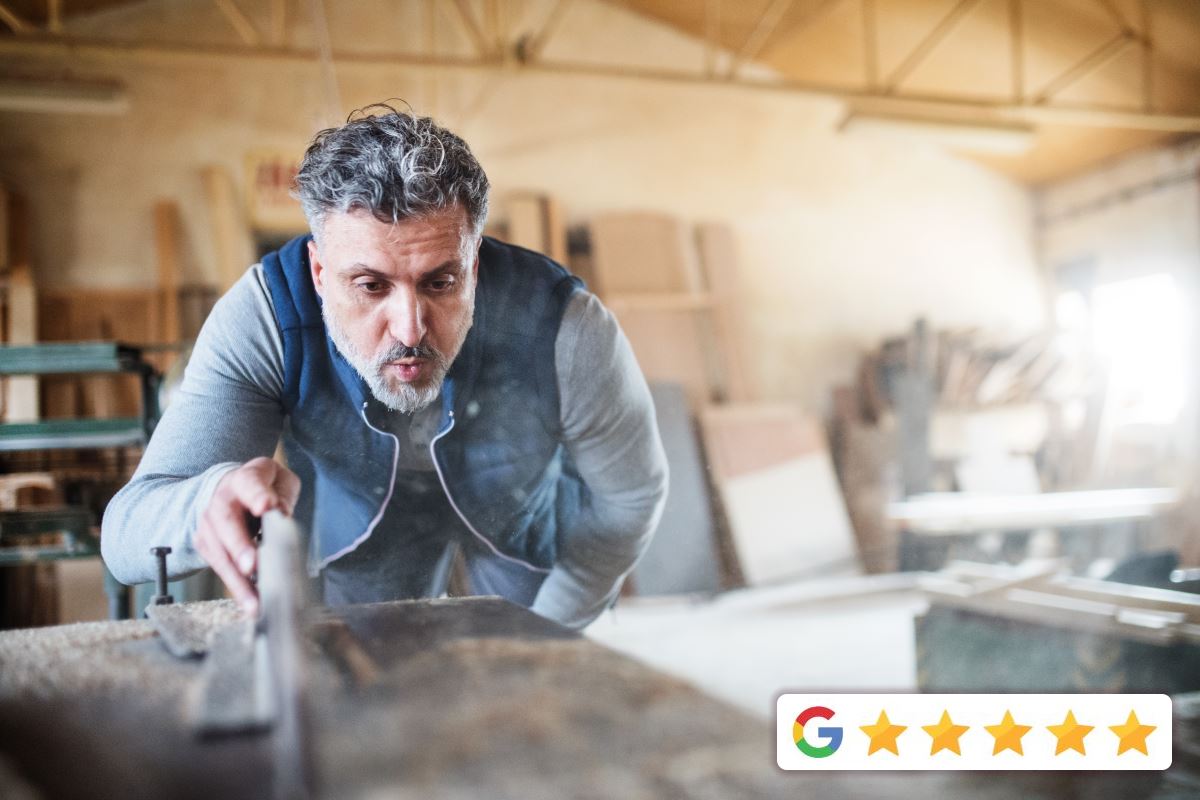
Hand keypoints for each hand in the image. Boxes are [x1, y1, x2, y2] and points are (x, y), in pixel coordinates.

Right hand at [195, 457, 299, 614]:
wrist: (228, 490)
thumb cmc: (262, 487)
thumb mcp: (279, 481)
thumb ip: (282, 495)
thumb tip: (280, 513)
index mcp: (244, 479)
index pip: (249, 483)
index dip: (257, 495)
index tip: (266, 506)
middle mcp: (220, 500)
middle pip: (226, 521)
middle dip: (238, 545)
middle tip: (251, 566)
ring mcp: (209, 525)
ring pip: (219, 552)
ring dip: (236, 579)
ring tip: (255, 601)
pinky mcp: (206, 546)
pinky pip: (220, 569)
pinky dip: (235, 588)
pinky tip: (250, 604)